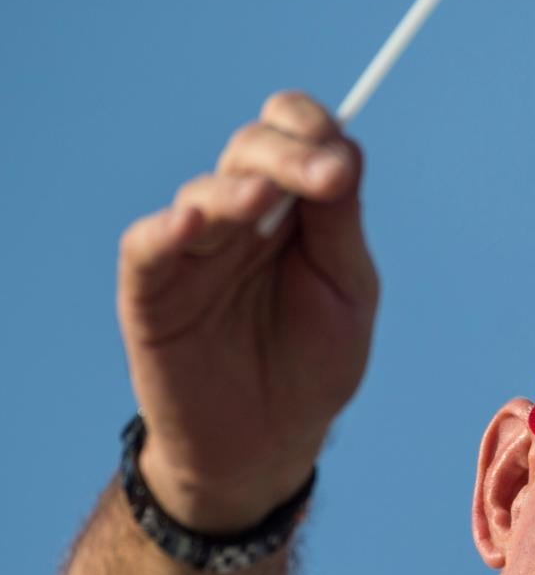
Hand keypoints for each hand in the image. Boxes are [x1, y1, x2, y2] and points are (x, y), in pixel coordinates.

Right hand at [118, 90, 376, 529]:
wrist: (266, 445)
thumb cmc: (311, 366)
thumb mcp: (347, 291)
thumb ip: (340, 224)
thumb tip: (344, 150)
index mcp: (291, 208)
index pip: (292, 137)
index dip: (311, 130)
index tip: (339, 155)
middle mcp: (238, 216)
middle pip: (250, 151)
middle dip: (287, 154)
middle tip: (323, 177)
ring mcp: (192, 249)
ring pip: (204, 193)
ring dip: (236, 188)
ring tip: (264, 195)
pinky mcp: (150, 290)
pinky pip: (148, 247)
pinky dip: (165, 230)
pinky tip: (192, 222)